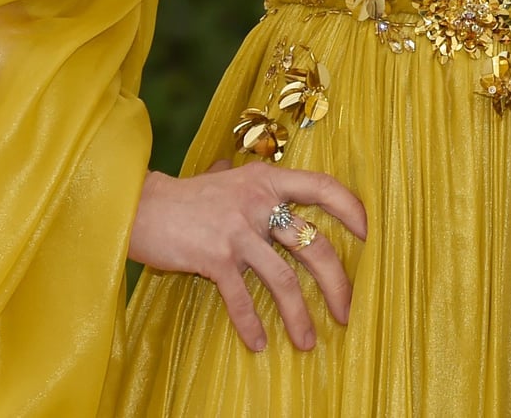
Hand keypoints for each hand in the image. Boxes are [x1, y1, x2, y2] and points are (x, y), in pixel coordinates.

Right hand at [128, 158, 368, 352]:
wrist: (140, 207)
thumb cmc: (184, 197)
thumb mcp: (222, 179)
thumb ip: (240, 179)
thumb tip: (235, 166)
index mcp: (267, 181)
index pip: (323, 187)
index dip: (351, 208)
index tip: (369, 232)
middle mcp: (258, 203)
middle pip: (314, 245)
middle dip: (337, 283)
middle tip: (348, 311)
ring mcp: (238, 231)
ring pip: (284, 280)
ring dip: (299, 316)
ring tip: (309, 342)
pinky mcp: (215, 258)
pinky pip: (242, 298)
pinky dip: (252, 324)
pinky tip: (259, 344)